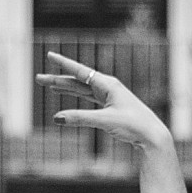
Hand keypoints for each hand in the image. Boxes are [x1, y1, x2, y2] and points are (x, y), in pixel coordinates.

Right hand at [37, 51, 172, 150]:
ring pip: (82, 90)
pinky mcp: (111, 109)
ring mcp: (109, 98)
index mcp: (107, 84)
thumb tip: (57, 119)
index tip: (49, 55)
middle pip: (77, 81)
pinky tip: (69, 97)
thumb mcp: (104, 121)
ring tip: (50, 86)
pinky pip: (89, 100)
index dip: (63, 64)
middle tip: (39, 79)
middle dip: (57, 80)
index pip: (80, 71)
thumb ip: (80, 119)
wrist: (152, 137)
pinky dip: (77, 99)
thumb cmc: (133, 126)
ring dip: (65, 88)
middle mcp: (107, 88)